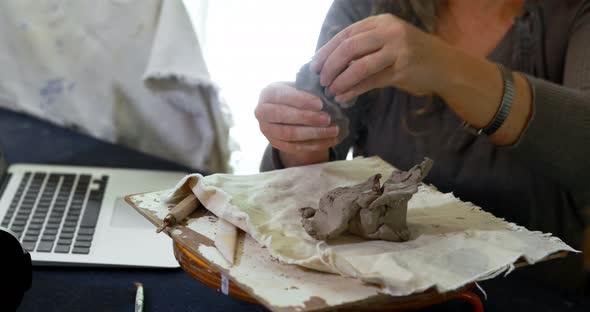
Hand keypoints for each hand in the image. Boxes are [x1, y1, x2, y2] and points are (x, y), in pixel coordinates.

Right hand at [255, 82, 338, 166]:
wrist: (287, 113)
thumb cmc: (296, 96)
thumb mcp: (299, 88)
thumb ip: (309, 90)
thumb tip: (328, 98)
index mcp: (267, 93)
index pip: (281, 96)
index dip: (301, 100)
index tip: (320, 103)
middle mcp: (262, 112)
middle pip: (283, 116)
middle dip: (307, 118)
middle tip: (327, 119)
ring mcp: (267, 130)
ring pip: (289, 134)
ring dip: (313, 133)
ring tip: (334, 130)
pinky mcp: (276, 144)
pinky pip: (295, 147)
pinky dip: (316, 144)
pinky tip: (331, 140)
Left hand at [310, 14, 449, 101]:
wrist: (446, 66)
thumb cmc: (412, 55)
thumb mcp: (388, 42)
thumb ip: (364, 48)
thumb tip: (330, 62)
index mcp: (382, 22)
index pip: (346, 34)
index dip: (327, 50)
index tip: (314, 65)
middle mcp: (389, 32)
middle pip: (349, 47)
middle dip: (330, 65)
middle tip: (321, 80)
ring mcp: (398, 51)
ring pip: (359, 66)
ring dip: (341, 80)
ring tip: (331, 91)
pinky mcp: (403, 71)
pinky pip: (371, 81)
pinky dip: (354, 90)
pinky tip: (345, 97)